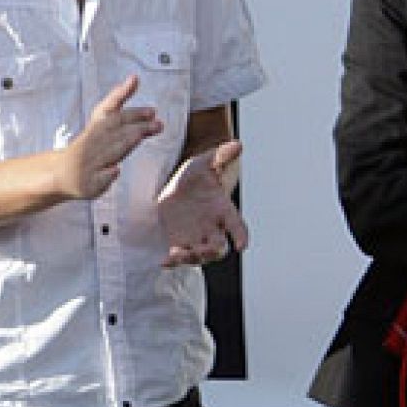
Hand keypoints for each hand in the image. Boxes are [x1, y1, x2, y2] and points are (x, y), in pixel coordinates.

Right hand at [56, 75, 160, 199]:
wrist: (59, 174)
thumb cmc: (88, 145)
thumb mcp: (100, 122)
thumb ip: (117, 102)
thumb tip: (134, 77)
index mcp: (94, 131)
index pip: (113, 117)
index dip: (131, 113)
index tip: (152, 111)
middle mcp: (89, 146)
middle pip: (114, 134)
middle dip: (135, 127)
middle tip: (158, 123)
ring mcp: (88, 165)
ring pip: (107, 153)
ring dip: (124, 145)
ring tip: (140, 137)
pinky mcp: (88, 184)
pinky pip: (98, 179)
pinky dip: (106, 174)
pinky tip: (115, 170)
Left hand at [157, 139, 246, 266]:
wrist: (175, 187)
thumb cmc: (195, 175)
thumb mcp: (204, 163)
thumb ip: (220, 156)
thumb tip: (237, 144)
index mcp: (223, 210)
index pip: (237, 225)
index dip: (241, 236)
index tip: (242, 245)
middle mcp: (212, 228)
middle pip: (219, 247)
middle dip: (213, 252)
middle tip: (206, 251)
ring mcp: (195, 237)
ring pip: (199, 256)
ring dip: (191, 258)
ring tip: (177, 254)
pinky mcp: (178, 242)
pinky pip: (178, 257)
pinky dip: (172, 261)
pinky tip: (163, 261)